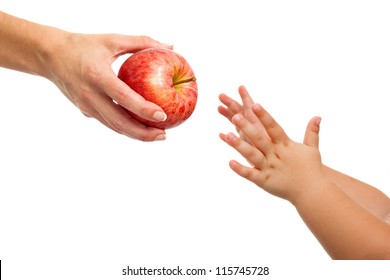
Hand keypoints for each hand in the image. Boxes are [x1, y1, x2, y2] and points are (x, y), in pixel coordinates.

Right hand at [43, 32, 171, 140]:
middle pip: (119, 122)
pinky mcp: (85, 111)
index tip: (163, 116)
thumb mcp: (112, 39)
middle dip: (143, 133)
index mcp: (97, 76)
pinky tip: (141, 127)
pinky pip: (108, 123)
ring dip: (136, 134)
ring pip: (114, 127)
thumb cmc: (83, 45)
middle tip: (164, 135)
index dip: (143, 109)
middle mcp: (90, 95)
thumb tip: (171, 46)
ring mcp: (86, 106)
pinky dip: (125, 128)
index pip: (123, 98)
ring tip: (157, 135)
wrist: (49, 56)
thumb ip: (141, 42)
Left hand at [219, 89, 325, 203]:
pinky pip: (251, 174)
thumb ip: (312, 132)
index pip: (273, 127)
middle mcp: (276, 154)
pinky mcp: (264, 181)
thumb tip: (317, 116)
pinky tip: (229, 162)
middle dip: (247, 127)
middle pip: (260, 138)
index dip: (264, 116)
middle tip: (236, 116)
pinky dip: (241, 169)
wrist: (312, 193)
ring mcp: (269, 168)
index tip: (255, 104)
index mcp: (285, 145)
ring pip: (252, 154)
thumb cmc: (311, 170)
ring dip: (239, 145)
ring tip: (226, 136)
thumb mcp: (312, 149)